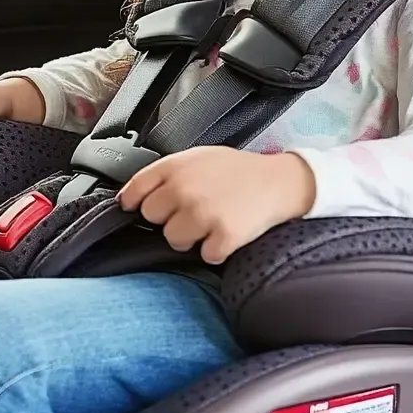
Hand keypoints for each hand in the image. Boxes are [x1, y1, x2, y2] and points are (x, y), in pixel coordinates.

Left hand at [117, 147, 315, 264]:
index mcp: (177, 166)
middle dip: (169, 219)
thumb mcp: (199, 158)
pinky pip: (205, 255)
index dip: (136, 202)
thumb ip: (168, 173)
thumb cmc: (238, 171)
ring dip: (192, 238)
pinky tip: (228, 232)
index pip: (135, 191)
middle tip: (194, 211)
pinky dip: (217, 249)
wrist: (279, 181)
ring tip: (212, 222)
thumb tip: (133, 197)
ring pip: (174, 241)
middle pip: (152, 218)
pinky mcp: (222, 236)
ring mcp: (203, 214)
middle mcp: (185, 189)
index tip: (140, 209)